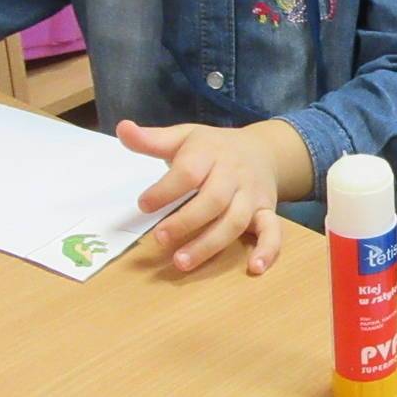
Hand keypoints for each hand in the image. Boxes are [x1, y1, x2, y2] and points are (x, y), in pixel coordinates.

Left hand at [118, 118, 310, 274]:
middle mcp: (234, 174)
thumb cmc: (214, 147)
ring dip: (210, 244)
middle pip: (213, 200)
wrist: (263, 149)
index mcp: (210, 153)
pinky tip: (254, 268)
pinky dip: (268, 250)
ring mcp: (252, 195)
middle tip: (159, 238)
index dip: (165, 190)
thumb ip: (152, 140)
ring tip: (182, 262)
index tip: (143, 205)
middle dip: (186, 221)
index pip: (189, 171)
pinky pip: (273, 231)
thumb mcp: (185, 137)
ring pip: (235, 221)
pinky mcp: (267, 212)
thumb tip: (122, 128)